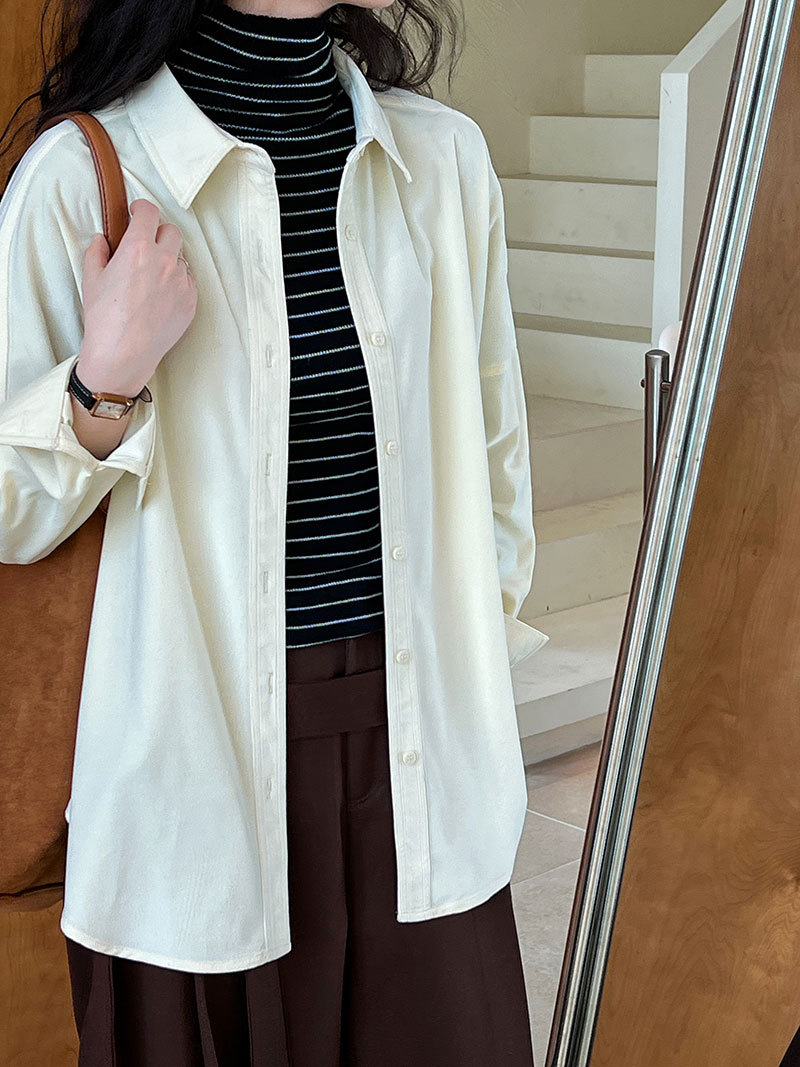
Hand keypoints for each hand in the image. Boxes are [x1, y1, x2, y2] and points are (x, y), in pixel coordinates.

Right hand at [77, 198, 197, 394]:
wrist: (123, 354)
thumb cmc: (104, 319)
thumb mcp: (91, 278)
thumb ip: (97, 251)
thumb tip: (102, 240)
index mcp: (138, 249)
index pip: (149, 212)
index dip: (142, 208)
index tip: (138, 212)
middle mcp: (164, 261)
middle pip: (171, 231)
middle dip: (158, 232)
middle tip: (147, 243)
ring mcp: (181, 282)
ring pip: (180, 258)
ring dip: (168, 259)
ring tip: (152, 276)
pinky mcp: (191, 302)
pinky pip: (188, 281)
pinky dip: (177, 282)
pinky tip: (161, 295)